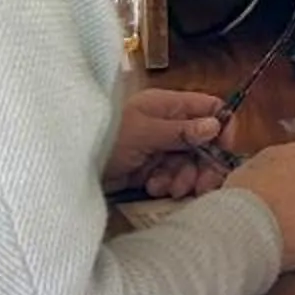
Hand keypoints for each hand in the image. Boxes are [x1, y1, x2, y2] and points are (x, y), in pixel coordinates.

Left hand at [104, 85, 225, 198]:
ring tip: (169, 188)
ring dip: (184, 178)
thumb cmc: (107, 138)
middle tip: (201, 186)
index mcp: (167, 106)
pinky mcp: (148, 169)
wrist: (71, 167)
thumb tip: (215, 125)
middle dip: (203, 164)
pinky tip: (153, 188)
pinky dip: (166, 185)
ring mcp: (157, 148)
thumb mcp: (145, 132)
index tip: (224, 151)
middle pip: (203, 142)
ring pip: (189, 163)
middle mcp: (166, 125)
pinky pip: (171, 177)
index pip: (208, 108)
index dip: (221, 128)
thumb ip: (181, 131)